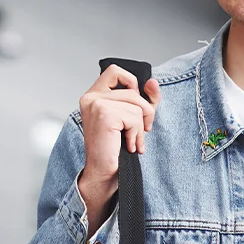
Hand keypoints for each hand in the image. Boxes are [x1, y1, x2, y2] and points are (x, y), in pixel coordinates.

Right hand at [75, 66, 159, 232]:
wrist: (104, 173)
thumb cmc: (116, 148)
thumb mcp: (134, 119)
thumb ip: (145, 99)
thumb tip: (152, 82)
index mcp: (93, 95)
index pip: (115, 70)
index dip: (132, 82)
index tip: (136, 104)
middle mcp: (90, 97)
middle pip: (132, 89)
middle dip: (144, 110)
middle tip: (141, 129)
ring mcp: (95, 104)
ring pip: (136, 105)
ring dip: (140, 127)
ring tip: (131, 140)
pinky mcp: (103, 114)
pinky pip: (134, 117)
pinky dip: (136, 134)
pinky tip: (128, 145)